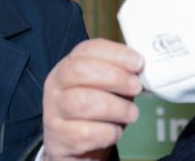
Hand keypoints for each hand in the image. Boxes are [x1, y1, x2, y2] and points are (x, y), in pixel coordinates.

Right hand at [42, 38, 143, 160]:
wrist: (73, 144)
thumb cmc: (93, 112)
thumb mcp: (105, 88)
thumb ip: (120, 76)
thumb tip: (140, 70)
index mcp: (68, 66)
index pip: (87, 50)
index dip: (115, 54)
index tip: (137, 62)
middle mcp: (57, 85)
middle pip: (79, 71)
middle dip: (114, 77)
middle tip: (135, 87)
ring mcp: (54, 111)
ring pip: (81, 102)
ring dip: (114, 107)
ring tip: (131, 113)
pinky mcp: (60, 138)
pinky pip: (85, 133)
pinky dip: (107, 132)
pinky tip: (114, 131)